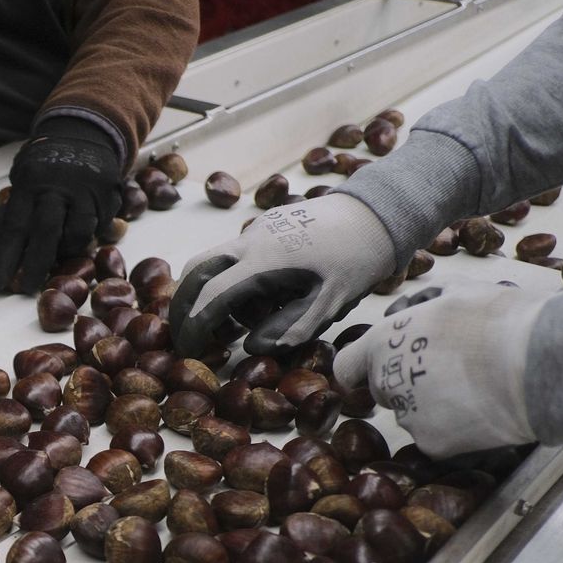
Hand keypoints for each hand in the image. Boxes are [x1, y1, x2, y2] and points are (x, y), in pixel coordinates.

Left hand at [0, 116, 124, 294]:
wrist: (86, 129)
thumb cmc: (48, 159)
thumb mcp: (25, 172)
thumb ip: (18, 204)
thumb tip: (3, 245)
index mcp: (31, 181)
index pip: (15, 226)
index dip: (7, 258)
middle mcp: (58, 186)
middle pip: (46, 234)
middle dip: (35, 266)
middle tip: (25, 288)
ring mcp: (86, 190)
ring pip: (78, 234)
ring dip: (66, 250)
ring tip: (59, 252)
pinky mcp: (109, 193)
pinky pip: (100, 226)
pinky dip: (89, 235)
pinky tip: (80, 233)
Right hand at [170, 195, 395, 356]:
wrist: (378, 211)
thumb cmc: (358, 260)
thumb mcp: (330, 303)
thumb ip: (290, 328)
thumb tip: (251, 346)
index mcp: (263, 260)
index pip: (211, 296)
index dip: (194, 327)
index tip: (189, 351)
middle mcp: (250, 240)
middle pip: (195, 270)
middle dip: (183, 304)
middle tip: (188, 334)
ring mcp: (256, 229)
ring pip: (214, 262)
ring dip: (214, 293)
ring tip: (242, 322)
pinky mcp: (265, 226)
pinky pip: (235, 255)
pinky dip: (234, 280)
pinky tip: (263, 299)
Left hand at [333, 284, 545, 457]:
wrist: (536, 361)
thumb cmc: (499, 319)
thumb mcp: (458, 291)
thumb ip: (427, 302)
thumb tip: (420, 305)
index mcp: (381, 344)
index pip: (348, 367)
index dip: (361, 368)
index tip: (375, 370)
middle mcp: (386, 383)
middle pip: (385, 390)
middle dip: (408, 382)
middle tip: (451, 371)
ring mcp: (408, 417)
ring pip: (414, 415)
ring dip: (435, 407)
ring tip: (477, 390)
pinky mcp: (433, 444)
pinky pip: (438, 439)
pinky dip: (456, 431)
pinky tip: (483, 412)